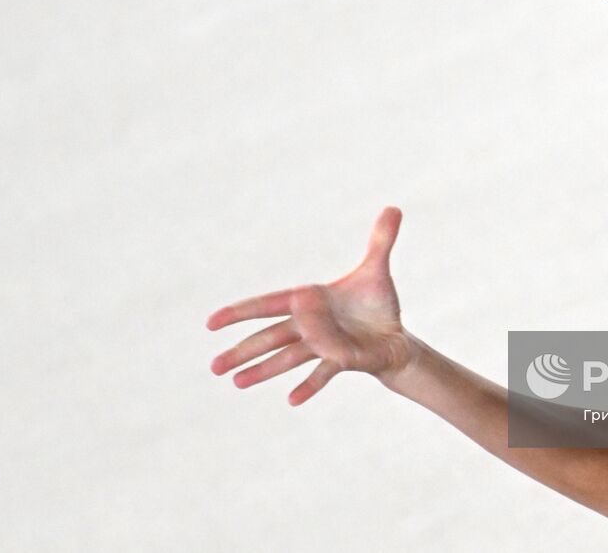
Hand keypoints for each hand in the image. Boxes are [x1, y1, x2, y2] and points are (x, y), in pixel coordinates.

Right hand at [207, 206, 412, 404]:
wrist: (395, 336)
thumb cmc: (377, 303)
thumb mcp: (377, 269)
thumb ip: (381, 240)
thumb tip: (394, 207)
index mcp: (309, 300)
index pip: (269, 303)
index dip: (241, 311)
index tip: (212, 322)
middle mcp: (310, 325)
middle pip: (270, 337)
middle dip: (243, 349)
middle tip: (214, 366)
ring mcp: (323, 346)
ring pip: (287, 357)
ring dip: (264, 370)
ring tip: (237, 382)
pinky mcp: (341, 362)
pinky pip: (322, 373)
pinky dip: (310, 385)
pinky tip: (292, 400)